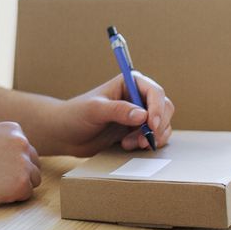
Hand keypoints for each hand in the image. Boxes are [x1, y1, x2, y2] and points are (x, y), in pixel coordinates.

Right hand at [0, 121, 41, 209]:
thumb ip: (6, 144)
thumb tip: (22, 157)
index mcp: (13, 128)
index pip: (26, 150)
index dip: (10, 162)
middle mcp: (21, 141)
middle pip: (33, 164)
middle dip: (18, 173)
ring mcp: (23, 161)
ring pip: (33, 180)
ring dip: (16, 185)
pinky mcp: (21, 182)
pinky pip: (26, 195)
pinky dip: (12, 197)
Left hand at [37, 72, 174, 157]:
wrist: (65, 134)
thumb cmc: (75, 115)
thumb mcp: (94, 110)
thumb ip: (117, 110)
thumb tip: (142, 115)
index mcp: (129, 83)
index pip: (154, 91)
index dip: (158, 108)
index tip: (152, 125)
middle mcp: (137, 97)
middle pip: (165, 108)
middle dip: (158, 125)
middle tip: (145, 139)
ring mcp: (138, 115)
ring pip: (162, 125)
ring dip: (152, 137)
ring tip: (130, 144)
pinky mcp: (136, 131)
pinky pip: (154, 137)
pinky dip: (147, 144)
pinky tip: (128, 146)